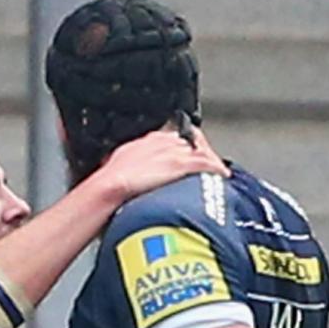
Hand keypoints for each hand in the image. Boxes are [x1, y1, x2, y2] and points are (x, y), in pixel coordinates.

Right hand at [92, 122, 224, 202]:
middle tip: (209, 166)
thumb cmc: (105, 184)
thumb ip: (129, 169)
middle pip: (190, 143)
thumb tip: (129, 180)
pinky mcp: (180, 164)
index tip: (190, 157)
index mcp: (146, 141)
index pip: (173, 138)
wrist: (105, 189)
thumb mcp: (115, 170)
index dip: (184, 148)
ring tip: (218, 173)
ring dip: (210, 162)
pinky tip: (222, 175)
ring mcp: (172, 152)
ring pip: (201, 151)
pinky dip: (216, 168)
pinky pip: (205, 163)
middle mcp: (161, 142)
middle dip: (201, 153)